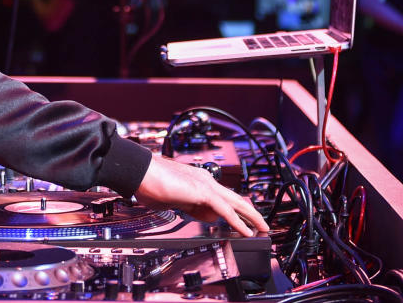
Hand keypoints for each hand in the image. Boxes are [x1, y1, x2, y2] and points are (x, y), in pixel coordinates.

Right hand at [134, 154, 268, 237]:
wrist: (141, 172)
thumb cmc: (149, 183)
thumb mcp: (173, 199)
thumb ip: (188, 205)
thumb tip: (198, 214)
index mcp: (197, 180)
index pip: (221, 197)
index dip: (234, 210)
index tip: (241, 221)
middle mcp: (205, 180)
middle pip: (235, 198)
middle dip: (250, 211)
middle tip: (261, 223)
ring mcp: (205, 184)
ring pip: (236, 202)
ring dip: (250, 217)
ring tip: (261, 228)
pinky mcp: (203, 192)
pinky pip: (226, 210)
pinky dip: (238, 222)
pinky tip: (246, 231)